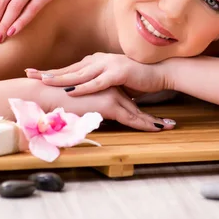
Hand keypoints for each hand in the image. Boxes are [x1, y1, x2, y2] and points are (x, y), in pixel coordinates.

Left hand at [27, 53, 172, 96]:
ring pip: (79, 73)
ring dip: (60, 78)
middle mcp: (98, 61)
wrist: (160, 71)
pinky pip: (97, 82)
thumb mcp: (112, 82)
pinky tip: (71, 90)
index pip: (68, 68)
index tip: (32, 74)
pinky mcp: (118, 73)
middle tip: (29, 74)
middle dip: (48, 73)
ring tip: (43, 82)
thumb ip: (97, 85)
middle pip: (68, 69)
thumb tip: (83, 93)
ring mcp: (108, 65)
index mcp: (95, 62)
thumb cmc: (137, 78)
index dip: (50, 72)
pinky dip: (83, 86)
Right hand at [38, 83, 174, 131]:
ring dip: (153, 121)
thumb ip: (88, 108)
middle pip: (136, 106)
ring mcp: (111, 94)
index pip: (126, 101)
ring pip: (137, 112)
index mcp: (104, 88)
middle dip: (152, 117)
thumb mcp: (78, 103)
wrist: (48, 94)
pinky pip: (131, 117)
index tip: (154, 119)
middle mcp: (111, 89)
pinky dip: (144, 124)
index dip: (140, 111)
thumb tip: (92, 118)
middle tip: (170, 124)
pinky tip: (156, 129)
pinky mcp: (109, 103)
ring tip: (168, 127)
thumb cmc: (57, 101)